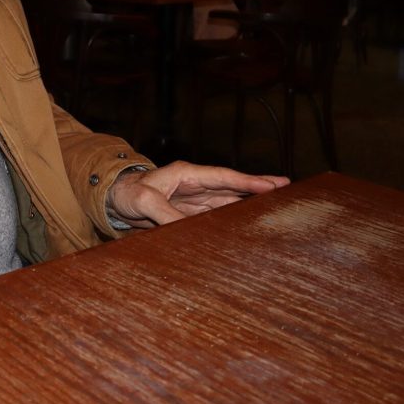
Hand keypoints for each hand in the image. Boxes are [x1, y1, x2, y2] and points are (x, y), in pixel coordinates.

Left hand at [107, 161, 287, 229]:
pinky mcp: (191, 213)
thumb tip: (188, 229)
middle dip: (259, 188)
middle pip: (234, 187)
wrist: (114, 200)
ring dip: (250, 205)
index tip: (274, 185)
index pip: (224, 177)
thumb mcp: (143, 201)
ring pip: (229, 200)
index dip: (249, 181)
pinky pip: (218, 214)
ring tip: (276, 209)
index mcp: (187, 174)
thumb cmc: (127, 193)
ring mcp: (195, 199)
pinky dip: (234, 218)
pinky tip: (249, 225)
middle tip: (289, 191)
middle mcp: (195, 185)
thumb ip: (164, 213)